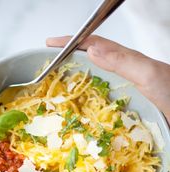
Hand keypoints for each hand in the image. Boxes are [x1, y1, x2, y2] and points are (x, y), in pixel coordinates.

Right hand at [47, 35, 169, 122]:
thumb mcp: (146, 73)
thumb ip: (121, 61)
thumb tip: (91, 51)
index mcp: (125, 60)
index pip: (92, 44)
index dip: (70, 42)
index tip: (50, 44)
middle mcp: (123, 71)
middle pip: (92, 57)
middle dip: (69, 57)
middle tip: (51, 62)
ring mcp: (125, 87)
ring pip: (96, 76)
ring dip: (77, 76)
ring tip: (61, 81)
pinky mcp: (127, 102)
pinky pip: (102, 94)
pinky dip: (89, 96)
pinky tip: (85, 104)